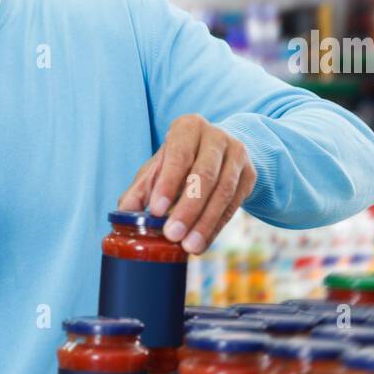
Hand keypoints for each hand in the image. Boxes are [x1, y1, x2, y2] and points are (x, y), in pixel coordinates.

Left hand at [118, 114, 255, 253]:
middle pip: (205, 174)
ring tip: (188, 246)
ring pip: (223, 192)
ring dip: (205, 223)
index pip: (179, 155)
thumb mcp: (158, 169)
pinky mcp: (250, 175)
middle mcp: (217, 136)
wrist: (218, 153)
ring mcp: (237, 154)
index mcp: (189, 127)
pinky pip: (234, 204)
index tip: (156, 210)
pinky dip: (216, 227)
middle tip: (172, 234)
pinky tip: (202, 243)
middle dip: (188, 208)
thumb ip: (140, 190)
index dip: (168, 183)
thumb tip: (123, 215)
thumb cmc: (179, 160)